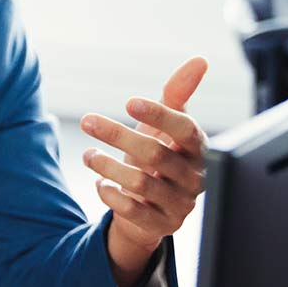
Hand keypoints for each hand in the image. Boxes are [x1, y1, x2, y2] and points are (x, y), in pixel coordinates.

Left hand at [81, 56, 207, 286]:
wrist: (153, 207)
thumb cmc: (159, 157)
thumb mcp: (165, 126)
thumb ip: (178, 94)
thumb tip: (199, 61)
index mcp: (198, 149)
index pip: (184, 129)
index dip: (158, 114)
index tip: (128, 101)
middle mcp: (194, 177)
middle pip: (155, 154)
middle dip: (117, 135)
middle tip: (88, 121)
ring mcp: (180, 204)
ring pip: (141, 183)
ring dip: (108, 166)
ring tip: (89, 155)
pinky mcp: (162, 226)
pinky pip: (133, 211)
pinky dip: (111, 195)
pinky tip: (100, 183)